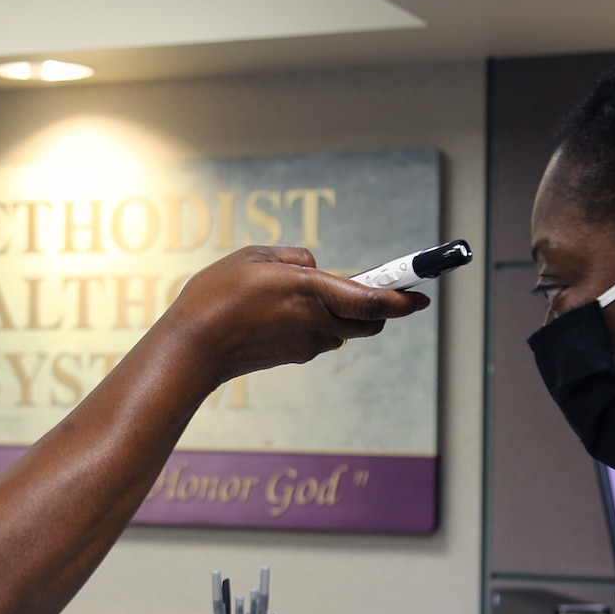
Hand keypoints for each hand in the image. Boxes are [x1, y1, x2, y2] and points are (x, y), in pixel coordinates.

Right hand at [155, 245, 429, 389]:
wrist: (192, 350)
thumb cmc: (215, 297)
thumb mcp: (253, 256)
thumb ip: (292, 257)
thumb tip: (315, 268)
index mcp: (310, 292)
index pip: (372, 300)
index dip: (402, 299)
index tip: (422, 296)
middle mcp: (315, 322)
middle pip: (369, 322)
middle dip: (379, 309)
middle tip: (377, 292)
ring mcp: (306, 345)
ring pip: (342, 329)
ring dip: (339, 314)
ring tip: (301, 296)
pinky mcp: (294, 357)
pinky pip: (318, 336)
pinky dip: (313, 323)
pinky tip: (278, 314)